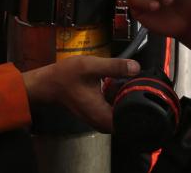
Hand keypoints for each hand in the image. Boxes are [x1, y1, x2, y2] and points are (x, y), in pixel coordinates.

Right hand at [22, 55, 139, 132]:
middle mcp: (104, 124)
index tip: (142, 87)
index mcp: (104, 117)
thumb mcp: (91, 66)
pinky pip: (116, 108)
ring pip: (123, 111)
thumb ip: (114, 66)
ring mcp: (101, 120)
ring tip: (125, 79)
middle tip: (134, 80)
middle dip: (135, 98)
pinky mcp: (99, 114)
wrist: (48, 84)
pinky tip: (115, 82)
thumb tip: (136, 67)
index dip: (141, 103)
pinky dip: (118, 97)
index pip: (134, 119)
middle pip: (131, 115)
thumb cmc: (66, 76)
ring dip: (126, 96)